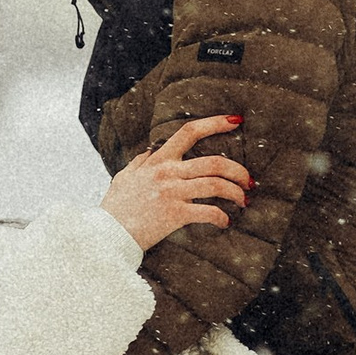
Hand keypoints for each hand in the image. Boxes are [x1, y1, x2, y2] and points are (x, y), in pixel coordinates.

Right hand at [100, 114, 251, 253]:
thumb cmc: (115, 208)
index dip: (215, 123)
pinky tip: (225, 222)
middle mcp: (167, 172)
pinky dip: (222, 217)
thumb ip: (139, 163)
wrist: (107, 233)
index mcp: (158, 160)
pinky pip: (208, 212)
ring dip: (236, 193)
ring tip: (243, 200)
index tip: (235, 120)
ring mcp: (172, 193)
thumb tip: (149, 152)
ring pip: (216, 185)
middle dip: (238, 170)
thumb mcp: (124, 177)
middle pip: (214, 162)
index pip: (189, 132)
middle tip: (249, 181)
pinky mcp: (175, 214)